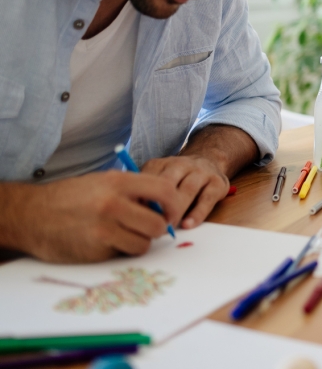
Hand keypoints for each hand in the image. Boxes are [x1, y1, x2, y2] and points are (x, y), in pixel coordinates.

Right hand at [9, 172, 179, 262]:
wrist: (31, 215)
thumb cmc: (71, 197)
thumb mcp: (103, 182)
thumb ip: (133, 190)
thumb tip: (164, 205)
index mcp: (118, 182)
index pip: (164, 190)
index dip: (174, 204)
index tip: (171, 214)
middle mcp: (113, 204)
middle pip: (158, 224)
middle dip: (158, 230)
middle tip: (149, 228)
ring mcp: (103, 229)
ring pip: (144, 244)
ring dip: (139, 242)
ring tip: (124, 234)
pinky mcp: (95, 250)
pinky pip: (123, 254)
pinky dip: (120, 250)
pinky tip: (104, 242)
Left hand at [142, 155, 229, 228]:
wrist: (210, 160)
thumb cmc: (178, 178)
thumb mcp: (160, 177)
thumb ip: (146, 192)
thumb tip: (133, 213)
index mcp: (162, 164)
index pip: (148, 177)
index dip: (141, 197)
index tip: (136, 215)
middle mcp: (181, 164)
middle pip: (168, 182)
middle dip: (159, 204)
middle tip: (151, 224)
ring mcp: (201, 172)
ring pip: (188, 189)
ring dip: (177, 209)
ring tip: (169, 227)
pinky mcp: (217, 182)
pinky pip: (207, 198)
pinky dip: (197, 213)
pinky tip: (188, 224)